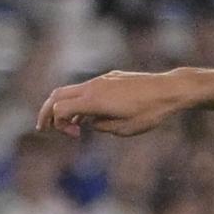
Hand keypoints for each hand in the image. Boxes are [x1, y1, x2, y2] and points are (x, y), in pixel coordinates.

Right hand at [37, 70, 191, 138]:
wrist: (170, 90)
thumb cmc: (150, 112)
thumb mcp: (125, 129)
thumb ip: (101, 127)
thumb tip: (89, 122)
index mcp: (94, 100)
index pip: (59, 108)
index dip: (57, 124)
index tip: (75, 135)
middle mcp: (93, 86)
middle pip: (57, 95)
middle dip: (46, 112)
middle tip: (43, 128)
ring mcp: (101, 80)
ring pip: (71, 90)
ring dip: (64, 107)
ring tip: (70, 126)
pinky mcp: (110, 78)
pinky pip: (87, 88)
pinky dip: (79, 101)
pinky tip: (87, 115)